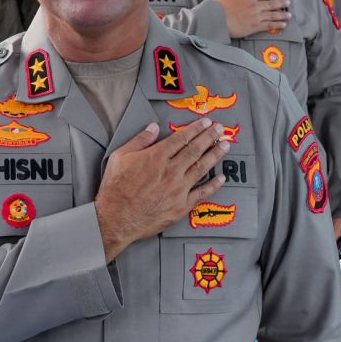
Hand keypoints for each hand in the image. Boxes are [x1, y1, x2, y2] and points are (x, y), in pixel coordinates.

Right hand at [94, 120, 230, 259]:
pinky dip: (213, 185)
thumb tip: (154, 127)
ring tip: (225, 146)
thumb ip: (139, 141)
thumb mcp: (120, 157)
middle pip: (195, 149)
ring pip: (202, 168)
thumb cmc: (115, 189)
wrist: (116, 219)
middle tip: (220, 129)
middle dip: (210, 137)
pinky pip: (202, 193)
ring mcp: (178, 189)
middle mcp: (171, 171)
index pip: (182, 138)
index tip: (206, 122)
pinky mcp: (181, 206)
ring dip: (215, 155)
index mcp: (156, 157)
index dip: (196, 128)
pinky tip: (221, 178)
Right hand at [214, 0, 291, 40]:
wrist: (217, 19)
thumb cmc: (219, 4)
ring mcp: (256, 17)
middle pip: (271, 4)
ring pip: (272, 15)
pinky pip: (268, 26)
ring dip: (282, 15)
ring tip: (289, 15)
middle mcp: (255, 6)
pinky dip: (276, 25)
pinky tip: (283, 25)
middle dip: (281, 3)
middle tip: (288, 3)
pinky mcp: (254, 27)